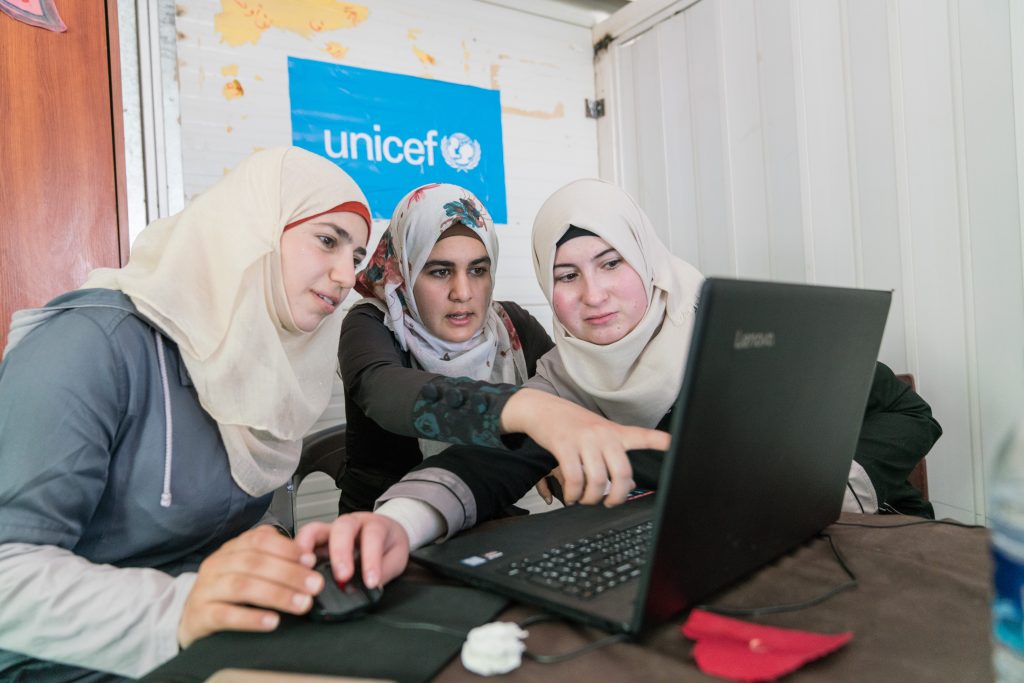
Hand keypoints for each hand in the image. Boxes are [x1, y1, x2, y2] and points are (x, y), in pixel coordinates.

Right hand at [177, 525, 320, 648]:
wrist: (189, 618)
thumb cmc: (226, 593)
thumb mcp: (247, 570)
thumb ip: (273, 560)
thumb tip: (308, 559)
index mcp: (231, 549)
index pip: (259, 539)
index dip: (287, 548)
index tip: (311, 560)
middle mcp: (217, 564)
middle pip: (254, 562)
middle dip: (290, 573)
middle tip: (315, 586)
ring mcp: (206, 589)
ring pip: (242, 586)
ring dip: (277, 594)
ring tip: (302, 604)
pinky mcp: (199, 615)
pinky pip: (225, 615)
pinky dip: (251, 618)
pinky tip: (272, 621)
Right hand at [295, 512, 409, 589]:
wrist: (386, 531)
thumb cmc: (389, 543)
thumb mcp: (396, 557)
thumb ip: (385, 571)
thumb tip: (372, 587)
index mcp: (374, 525)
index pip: (373, 536)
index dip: (371, 559)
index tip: (371, 581)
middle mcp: (351, 524)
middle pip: (342, 528)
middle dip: (340, 552)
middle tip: (342, 576)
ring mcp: (331, 530)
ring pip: (315, 530)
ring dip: (308, 548)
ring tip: (305, 569)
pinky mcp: (317, 541)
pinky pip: (303, 542)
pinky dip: (296, 554)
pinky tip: (295, 569)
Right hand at [502, 388, 669, 506]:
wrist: (542, 409)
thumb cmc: (572, 426)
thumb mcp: (598, 433)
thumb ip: (613, 456)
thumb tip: (624, 488)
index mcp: (615, 432)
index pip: (643, 436)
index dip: (660, 441)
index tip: (675, 444)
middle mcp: (603, 435)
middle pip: (622, 473)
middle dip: (617, 497)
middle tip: (609, 502)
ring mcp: (584, 439)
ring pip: (597, 480)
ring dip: (590, 498)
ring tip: (584, 499)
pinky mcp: (564, 445)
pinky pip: (574, 478)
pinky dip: (573, 494)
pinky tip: (571, 495)